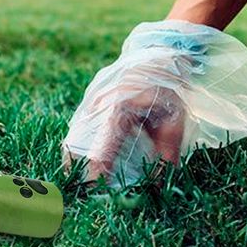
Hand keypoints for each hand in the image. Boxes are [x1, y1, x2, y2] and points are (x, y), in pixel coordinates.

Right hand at [62, 20, 246, 185]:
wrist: (157, 54)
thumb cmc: (167, 86)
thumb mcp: (173, 119)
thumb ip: (166, 153)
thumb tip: (161, 184)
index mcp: (117, 109)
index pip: (100, 149)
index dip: (97, 173)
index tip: (97, 193)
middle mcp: (96, 106)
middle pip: (76, 144)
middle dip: (79, 170)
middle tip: (86, 192)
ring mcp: (90, 101)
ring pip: (73, 136)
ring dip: (76, 158)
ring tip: (84, 181)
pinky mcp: (90, 101)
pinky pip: (78, 128)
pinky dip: (79, 145)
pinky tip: (86, 160)